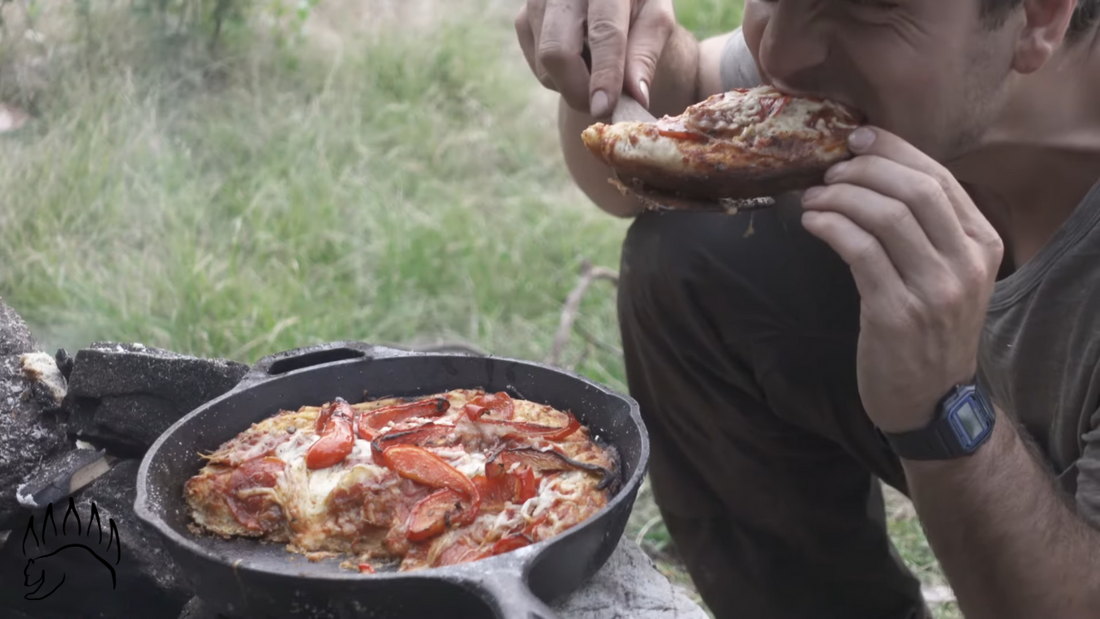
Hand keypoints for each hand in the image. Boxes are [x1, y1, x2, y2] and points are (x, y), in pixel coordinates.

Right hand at [514, 0, 674, 116]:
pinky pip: (537, 67)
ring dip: (573, 84)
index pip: (603, 31)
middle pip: (557, 51)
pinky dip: (560, 77)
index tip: (604, 107)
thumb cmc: (638, 10)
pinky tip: (579, 60)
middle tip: (602, 109)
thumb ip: (646, 55)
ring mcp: (537, 1)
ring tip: (598, 70)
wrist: (611, 1)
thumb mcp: (656, 22)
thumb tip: (637, 97)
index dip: (605, 73)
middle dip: (578, 90)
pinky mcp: (523, 19)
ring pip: (546, 64)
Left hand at [800, 128, 1003, 433]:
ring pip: (886, 216)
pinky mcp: (895, 314)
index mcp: (982, 245)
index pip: (940, 178)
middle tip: (829, 170)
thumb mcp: (948, 275)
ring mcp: (933, 290)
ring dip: (840, 197)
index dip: (894, 151)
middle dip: (865, 169)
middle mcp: (965, 264)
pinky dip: (832, 227)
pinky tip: (813, 222)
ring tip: (813, 197)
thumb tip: (874, 175)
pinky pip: (860, 252)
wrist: (930, 400)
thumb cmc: (929, 330)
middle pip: (915, 190)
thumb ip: (927, 230)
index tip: (858, 138)